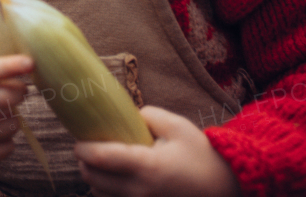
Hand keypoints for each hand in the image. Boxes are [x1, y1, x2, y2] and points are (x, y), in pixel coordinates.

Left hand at [74, 105, 241, 196]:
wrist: (225, 188)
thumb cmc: (201, 155)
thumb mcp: (177, 126)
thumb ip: (147, 116)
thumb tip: (123, 117)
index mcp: (147, 167)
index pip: (100, 159)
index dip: (83, 149)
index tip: (79, 140)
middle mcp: (141, 191)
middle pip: (93, 179)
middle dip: (84, 163)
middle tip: (87, 149)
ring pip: (101, 195)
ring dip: (94, 179)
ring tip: (101, 164)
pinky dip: (108, 192)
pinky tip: (114, 180)